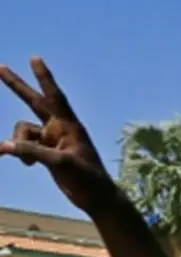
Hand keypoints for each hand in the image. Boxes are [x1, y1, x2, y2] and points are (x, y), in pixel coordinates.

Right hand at [0, 59, 118, 214]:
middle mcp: (59, 128)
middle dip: (17, 85)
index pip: (54, 96)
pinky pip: (22, 146)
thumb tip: (4, 146)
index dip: (44, 77)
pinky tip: (22, 163)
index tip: (35, 58)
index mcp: (69, 125)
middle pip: (33, 101)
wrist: (96, 197)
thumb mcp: (60, 163)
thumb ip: (32, 152)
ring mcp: (51, 140)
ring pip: (22, 132)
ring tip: (29, 163)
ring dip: (18, 144)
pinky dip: (18, 152)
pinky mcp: (45, 153)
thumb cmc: (87, 178)